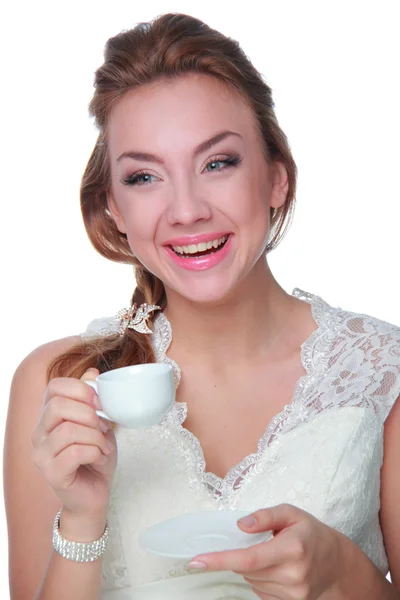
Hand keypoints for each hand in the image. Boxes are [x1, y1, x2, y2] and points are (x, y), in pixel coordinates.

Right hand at [31, 368, 116, 517]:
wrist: (95, 494)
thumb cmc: (95, 457)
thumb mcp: (100, 423)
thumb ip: (93, 399)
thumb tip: (92, 373)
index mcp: (49, 416)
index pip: (54, 387)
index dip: (81, 389)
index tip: (100, 403)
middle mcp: (39, 433)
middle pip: (58, 406)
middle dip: (89, 414)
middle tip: (104, 427)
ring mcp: (41, 454)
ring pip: (68, 430)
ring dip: (95, 436)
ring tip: (104, 446)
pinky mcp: (51, 473)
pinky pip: (74, 452)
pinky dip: (94, 452)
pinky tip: (99, 457)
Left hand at [188, 504, 345, 599]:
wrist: (337, 563)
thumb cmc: (311, 533)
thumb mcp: (291, 513)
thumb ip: (265, 515)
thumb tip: (240, 525)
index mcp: (291, 548)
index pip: (248, 558)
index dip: (220, 560)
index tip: (197, 561)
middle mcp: (293, 574)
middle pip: (246, 570)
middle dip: (241, 556)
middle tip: (257, 542)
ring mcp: (294, 593)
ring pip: (252, 581)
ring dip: (252, 568)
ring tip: (272, 554)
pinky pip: (261, 592)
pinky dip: (261, 579)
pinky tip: (276, 569)